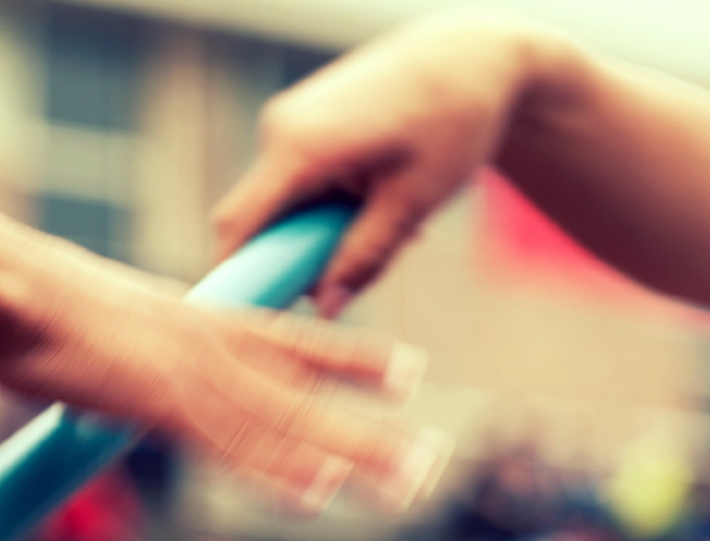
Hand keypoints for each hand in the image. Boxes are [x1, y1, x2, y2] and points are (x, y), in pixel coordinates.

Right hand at [0, 238, 450, 514]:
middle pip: (311, 393)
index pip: (300, 339)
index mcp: (209, 319)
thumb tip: (166, 376)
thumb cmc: (51, 306)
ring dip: (347, 458)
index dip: (357, 358)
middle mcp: (215, 343)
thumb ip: (160, 353)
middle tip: (432, 459)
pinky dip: (273, 470)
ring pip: (285, 422)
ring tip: (404, 486)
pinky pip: (226, 445)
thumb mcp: (124, 323)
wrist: (6, 290)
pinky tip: (316, 492)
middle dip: (372, 431)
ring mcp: (192, 373)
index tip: (409, 373)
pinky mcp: (157, 404)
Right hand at [212, 11, 571, 316]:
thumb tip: (326, 308)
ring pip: (285, 198)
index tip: (250, 317)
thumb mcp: (412, 202)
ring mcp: (290, 117)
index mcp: (299, 147)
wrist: (473, 55)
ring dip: (321, 227)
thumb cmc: (451, 122)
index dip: (236, 274)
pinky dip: (329, 200)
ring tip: (387, 225)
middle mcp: (280, 127)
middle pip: (260, 216)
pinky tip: (381, 198)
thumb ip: (364, 257)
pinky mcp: (306, 115)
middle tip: (347, 276)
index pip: (238, 225)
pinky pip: (300, 175)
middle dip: (295, 255)